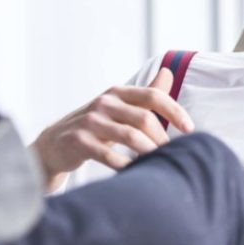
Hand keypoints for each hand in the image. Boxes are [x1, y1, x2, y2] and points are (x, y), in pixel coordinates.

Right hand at [31, 67, 194, 191]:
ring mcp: (90, 122)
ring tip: (159, 164)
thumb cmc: (94, 126)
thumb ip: (146, 94)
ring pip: (130, 136)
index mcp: (118, 93)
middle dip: (162, 138)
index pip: (153, 96)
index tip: (190, 129)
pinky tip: (136, 173)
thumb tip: (168, 71)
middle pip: (144, 118)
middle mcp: (104, 103)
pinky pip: (109, 155)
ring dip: (149, 152)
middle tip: (173, 155)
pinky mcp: (79, 142)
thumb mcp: (119, 107)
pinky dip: (126, 165)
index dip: (175, 111)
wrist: (54, 145)